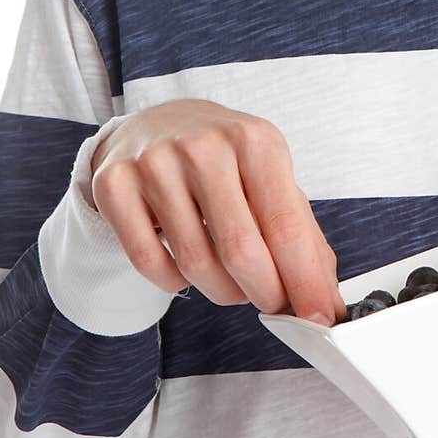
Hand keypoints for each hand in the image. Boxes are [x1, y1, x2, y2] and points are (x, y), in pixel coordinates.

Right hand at [89, 98, 345, 324]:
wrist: (156, 123)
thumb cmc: (224, 158)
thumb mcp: (270, 175)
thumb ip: (301, 233)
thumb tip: (324, 297)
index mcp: (254, 139)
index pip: (286, 226)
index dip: (304, 280)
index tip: (317, 314)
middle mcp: (203, 145)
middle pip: (240, 250)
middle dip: (264, 292)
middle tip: (271, 303)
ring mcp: (154, 162)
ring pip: (196, 263)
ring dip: (223, 290)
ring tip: (232, 282)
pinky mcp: (114, 184)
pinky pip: (148, 262)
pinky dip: (175, 282)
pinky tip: (187, 270)